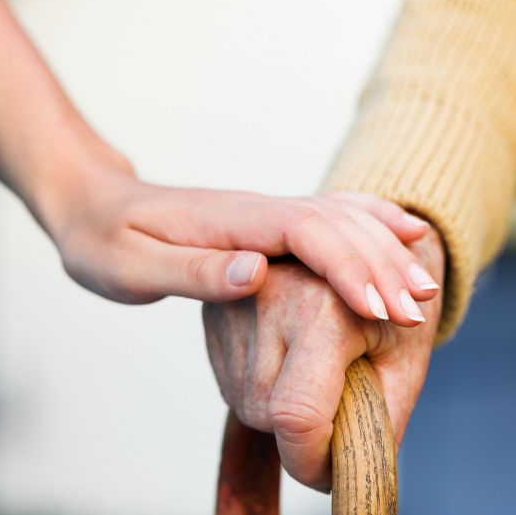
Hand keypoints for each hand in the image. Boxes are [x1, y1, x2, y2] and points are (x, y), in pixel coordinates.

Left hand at [32, 145, 439, 320]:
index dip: (347, 267)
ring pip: (341, 220)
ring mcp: (265, 213)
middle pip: (335, 226)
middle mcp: (257, 211)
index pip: (305, 233)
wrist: (90, 203)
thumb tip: (257, 273)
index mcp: (230, 222)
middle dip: (380, 266)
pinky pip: (330, 217)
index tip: (380, 308)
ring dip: (384, 251)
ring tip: (424, 288)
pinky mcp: (266, 224)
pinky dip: (371, 223)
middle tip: (419, 311)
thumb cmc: (103, 242)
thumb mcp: (131, 267)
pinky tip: (404, 233)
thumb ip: (193, 272)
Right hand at [203, 226, 444, 489]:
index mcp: (323, 306)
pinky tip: (291, 361)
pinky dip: (264, 391)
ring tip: (318, 374)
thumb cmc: (395, 306)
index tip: (331, 476)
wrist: (366, 244)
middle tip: (340, 409)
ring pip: (246, 404)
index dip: (312, 462)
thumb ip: (379, 423)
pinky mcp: (213, 311)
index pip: (296, 414)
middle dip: (303, 436)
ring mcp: (232, 301)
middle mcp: (266, 295)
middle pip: (267, 415)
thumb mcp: (405, 363)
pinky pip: (232, 383)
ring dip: (281, 413)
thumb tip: (344, 477)